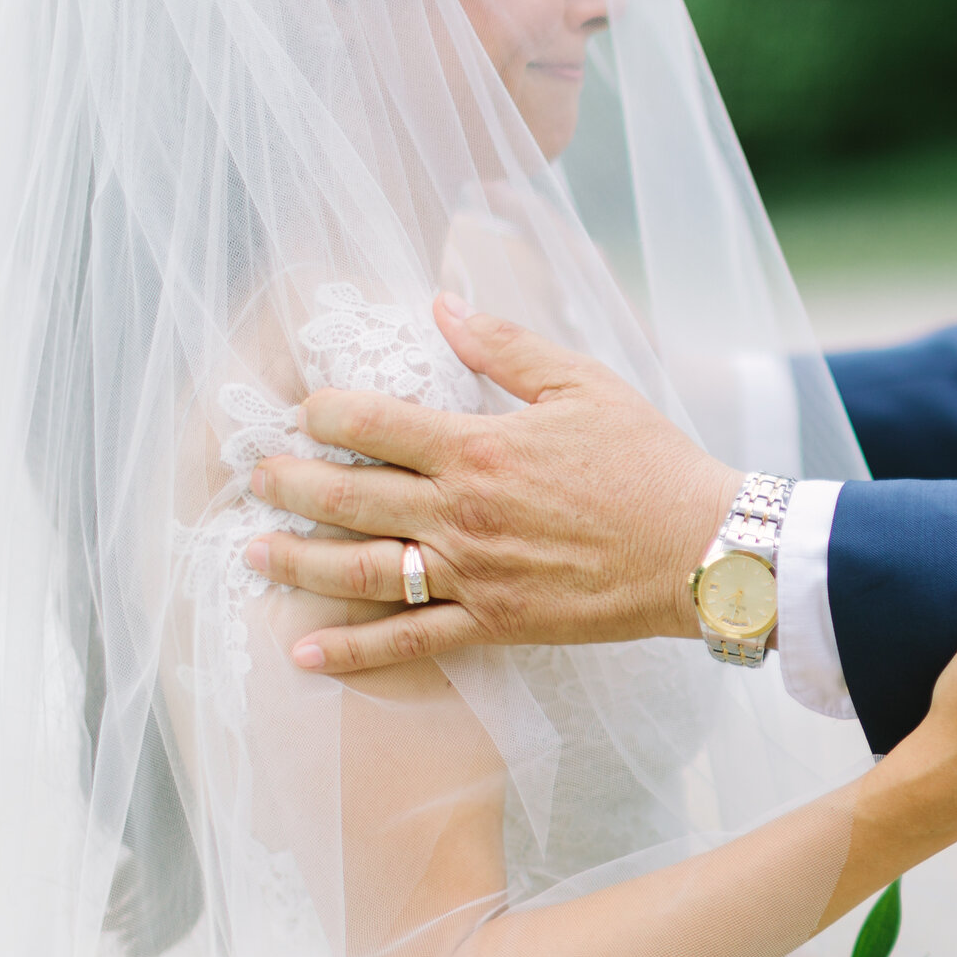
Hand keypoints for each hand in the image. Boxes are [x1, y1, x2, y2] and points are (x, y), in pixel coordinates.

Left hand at [246, 296, 739, 671]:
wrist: (705, 550)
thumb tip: (442, 304)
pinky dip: (353, 652)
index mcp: (479, 446)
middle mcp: (462, 512)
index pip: (370, 423)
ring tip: (252, 552)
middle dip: (286, 483)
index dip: (322, 412)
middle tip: (251, 476)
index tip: (300, 409)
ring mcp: (473, 573)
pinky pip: (410, 641)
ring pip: (361, 569)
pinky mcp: (494, 622)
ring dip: (297, 562)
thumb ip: (505, 346)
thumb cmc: (650, 462)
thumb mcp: (583, 384)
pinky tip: (303, 652)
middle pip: (346, 496)